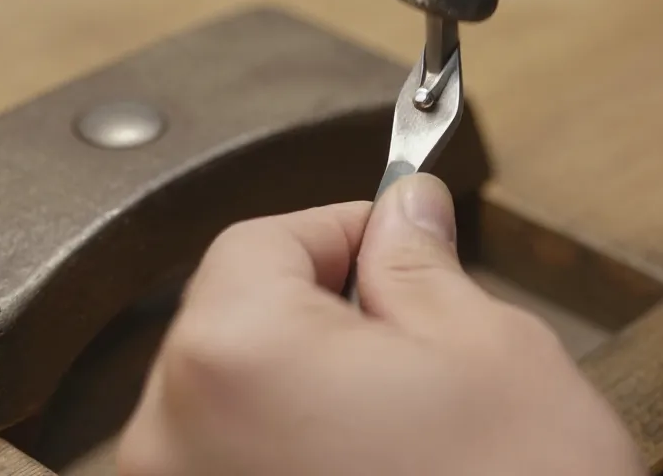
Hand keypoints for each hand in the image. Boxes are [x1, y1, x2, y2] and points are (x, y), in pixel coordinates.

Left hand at [116, 174, 645, 475]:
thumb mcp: (489, 349)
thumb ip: (420, 263)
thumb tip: (404, 211)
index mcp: (234, 357)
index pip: (260, 242)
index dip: (341, 230)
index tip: (397, 243)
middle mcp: (174, 439)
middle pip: (236, 322)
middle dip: (323, 315)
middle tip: (415, 340)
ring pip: (236, 402)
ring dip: (307, 391)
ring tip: (400, 427)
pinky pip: (236, 464)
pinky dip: (291, 454)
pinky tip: (371, 470)